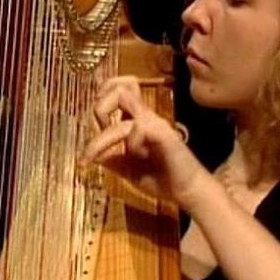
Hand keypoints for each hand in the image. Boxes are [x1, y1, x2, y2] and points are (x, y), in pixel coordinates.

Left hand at [79, 76, 208, 210]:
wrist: (188, 191)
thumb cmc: (163, 178)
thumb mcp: (128, 168)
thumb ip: (112, 158)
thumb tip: (92, 154)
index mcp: (138, 121)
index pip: (120, 88)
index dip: (103, 94)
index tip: (97, 122)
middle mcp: (146, 117)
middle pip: (118, 89)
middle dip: (98, 110)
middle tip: (96, 138)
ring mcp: (155, 123)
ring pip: (122, 107)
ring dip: (104, 136)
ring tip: (96, 156)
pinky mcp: (164, 134)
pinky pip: (137, 128)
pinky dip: (129, 144)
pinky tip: (134, 157)